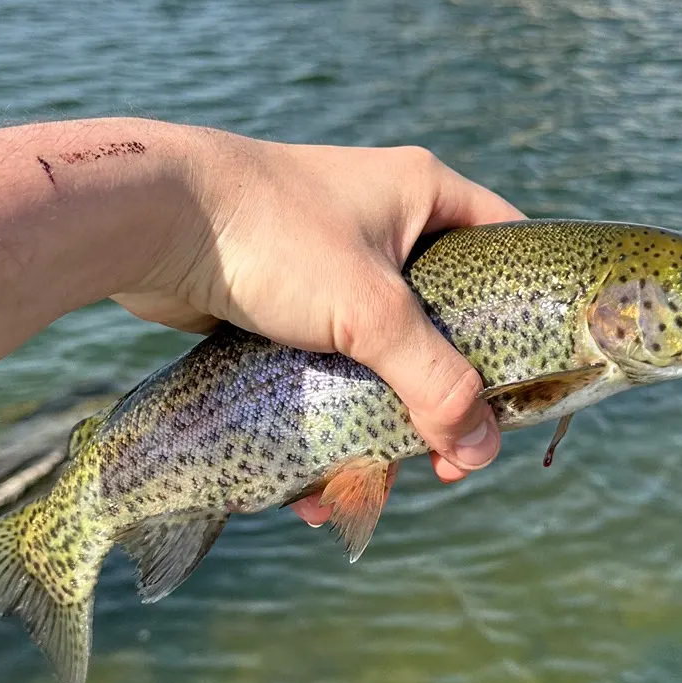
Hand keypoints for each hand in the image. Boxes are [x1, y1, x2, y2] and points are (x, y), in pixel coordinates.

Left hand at [111, 132, 522, 515]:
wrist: (152, 219)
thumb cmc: (274, 238)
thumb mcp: (370, 311)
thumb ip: (434, 380)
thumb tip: (479, 451)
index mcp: (425, 196)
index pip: (509, 249)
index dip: (529, 320)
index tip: (528, 392)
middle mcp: (386, 223)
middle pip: (446, 321)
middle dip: (441, 399)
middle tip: (442, 461)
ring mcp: (334, 262)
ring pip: (382, 355)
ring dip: (376, 425)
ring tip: (361, 487)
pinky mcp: (288, 300)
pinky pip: (328, 367)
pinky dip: (327, 417)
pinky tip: (310, 482)